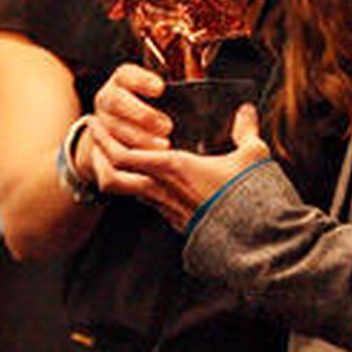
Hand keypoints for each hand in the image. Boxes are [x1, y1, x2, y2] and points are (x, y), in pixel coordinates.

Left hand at [90, 98, 269, 226]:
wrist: (254, 241)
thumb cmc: (250, 196)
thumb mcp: (252, 156)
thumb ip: (245, 130)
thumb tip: (246, 110)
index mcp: (174, 168)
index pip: (124, 155)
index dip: (106, 139)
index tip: (100, 122)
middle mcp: (162, 189)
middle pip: (113, 175)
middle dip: (100, 153)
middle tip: (98, 135)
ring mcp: (166, 208)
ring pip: (126, 191)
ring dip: (116, 171)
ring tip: (114, 154)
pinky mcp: (175, 221)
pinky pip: (145, 201)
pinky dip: (136, 186)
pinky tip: (143, 176)